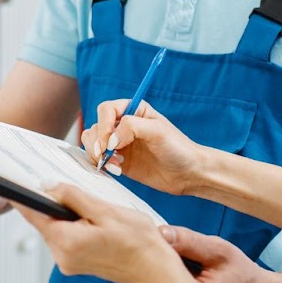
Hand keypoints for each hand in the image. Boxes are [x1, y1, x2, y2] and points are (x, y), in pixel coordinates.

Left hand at [15, 184, 182, 282]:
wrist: (155, 269)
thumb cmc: (137, 240)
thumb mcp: (104, 210)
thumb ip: (72, 197)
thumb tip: (47, 185)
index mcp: (66, 241)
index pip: (33, 214)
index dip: (23, 196)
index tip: (13, 182)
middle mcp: (62, 256)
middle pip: (44, 221)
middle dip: (51, 202)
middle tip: (62, 184)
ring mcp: (68, 263)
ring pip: (55, 229)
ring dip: (64, 214)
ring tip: (86, 204)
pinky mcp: (75, 265)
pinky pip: (65, 239)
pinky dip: (72, 226)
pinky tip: (90, 219)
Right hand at [81, 99, 203, 195]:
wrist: (188, 173)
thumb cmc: (178, 148)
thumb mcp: (157, 130)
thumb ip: (131, 127)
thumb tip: (110, 140)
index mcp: (134, 109)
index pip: (106, 109)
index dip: (103, 124)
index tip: (109, 142)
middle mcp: (124, 125)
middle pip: (96, 126)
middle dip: (97, 141)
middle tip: (106, 155)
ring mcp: (120, 144)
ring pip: (93, 142)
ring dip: (97, 154)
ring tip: (114, 164)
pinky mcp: (119, 161)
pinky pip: (99, 159)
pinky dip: (101, 165)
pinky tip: (117, 170)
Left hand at [165, 226, 269, 282]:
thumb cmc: (240, 273)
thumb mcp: (218, 250)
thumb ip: (188, 241)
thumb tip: (160, 232)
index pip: (156, 274)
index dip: (158, 256)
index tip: (171, 246)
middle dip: (160, 266)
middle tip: (184, 258)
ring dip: (163, 277)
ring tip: (187, 269)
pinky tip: (184, 280)